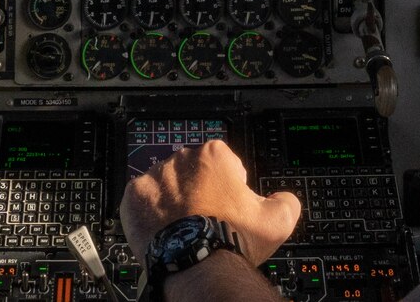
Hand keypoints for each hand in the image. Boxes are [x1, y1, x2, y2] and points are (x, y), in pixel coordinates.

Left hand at [119, 140, 301, 267]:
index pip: (223, 162)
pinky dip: (151, 211)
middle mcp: (182, 159)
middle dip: (199, 189)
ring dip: (174, 199)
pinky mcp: (134, 197)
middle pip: (193, 171)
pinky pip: (142, 199)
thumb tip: (283, 199)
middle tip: (206, 216)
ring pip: (167, 184)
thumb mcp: (277, 221)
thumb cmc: (231, 240)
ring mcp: (155, 177)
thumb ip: (286, 201)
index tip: (227, 203)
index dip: (228, 184)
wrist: (196, 264)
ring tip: (184, 225)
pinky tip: (165, 227)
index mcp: (215, 155)